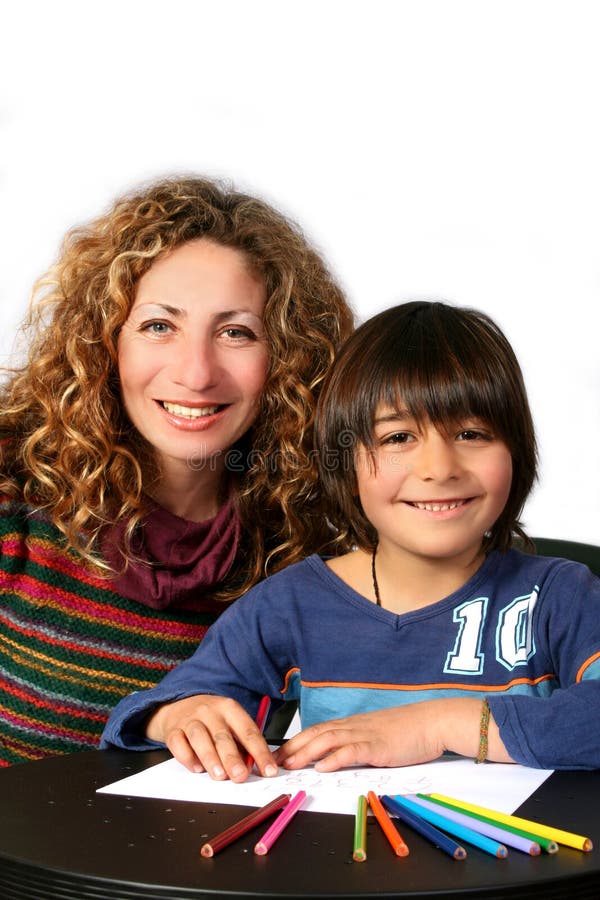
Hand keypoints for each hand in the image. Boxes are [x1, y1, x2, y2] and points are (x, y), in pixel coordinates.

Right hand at [145, 694, 278, 780]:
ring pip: (199, 737)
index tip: (269, 771)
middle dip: (232, 757)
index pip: (248, 731)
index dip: (260, 752)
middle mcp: (210, 712)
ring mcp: (190, 719)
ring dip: (210, 758)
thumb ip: (242, 744)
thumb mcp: (230, 724)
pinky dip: (187, 757)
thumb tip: (255, 768)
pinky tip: (196, 768)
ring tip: (219, 776)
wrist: (179, 706)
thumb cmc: (211, 720)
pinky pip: (178, 743)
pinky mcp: (173, 730)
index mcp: (230, 708)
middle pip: (223, 735)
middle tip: (240, 776)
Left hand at [273, 698, 511, 771]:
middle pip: (317, 734)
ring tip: (289, 765)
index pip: (318, 731)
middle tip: (273, 761)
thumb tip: (340, 756)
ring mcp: (366, 734)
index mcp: (353, 724)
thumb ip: (359, 743)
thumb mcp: (379, 735)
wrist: (434, 721)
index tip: (279, 753)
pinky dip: (334, 759)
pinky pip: (352, 751)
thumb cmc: (409, 730)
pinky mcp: (378, 746)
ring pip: (328, 740)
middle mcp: (355, 726)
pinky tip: (322, 767)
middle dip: (293, 748)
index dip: (296, 742)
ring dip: (305, 752)